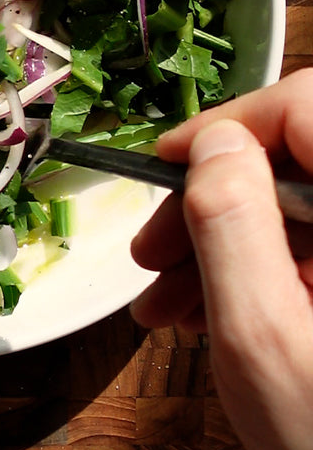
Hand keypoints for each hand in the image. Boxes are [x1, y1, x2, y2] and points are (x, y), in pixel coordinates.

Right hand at [130, 69, 312, 449]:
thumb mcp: (264, 340)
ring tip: (168, 312)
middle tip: (152, 260)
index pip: (308, 108)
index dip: (230, 129)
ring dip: (231, 249)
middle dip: (217, 205)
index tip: (166, 168)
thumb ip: (234, 227)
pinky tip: (217, 321)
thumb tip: (215, 146)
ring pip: (308, 214)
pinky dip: (268, 279)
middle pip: (303, 161)